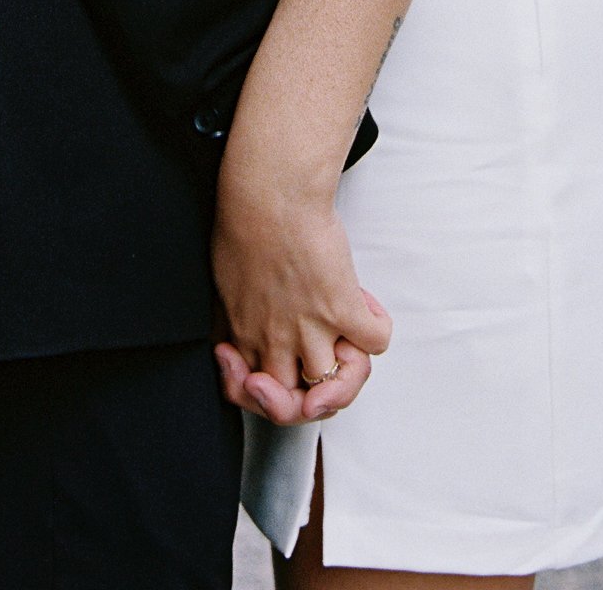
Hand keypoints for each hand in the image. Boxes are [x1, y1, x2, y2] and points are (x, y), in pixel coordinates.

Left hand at [212, 175, 390, 425]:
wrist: (267, 194)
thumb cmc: (244, 220)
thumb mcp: (226, 277)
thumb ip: (241, 310)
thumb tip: (253, 319)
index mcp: (244, 336)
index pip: (256, 396)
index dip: (268, 391)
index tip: (265, 368)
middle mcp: (276, 341)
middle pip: (297, 407)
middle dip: (310, 396)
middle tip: (319, 368)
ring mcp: (310, 329)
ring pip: (338, 386)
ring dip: (349, 367)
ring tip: (347, 339)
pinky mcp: (341, 306)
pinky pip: (375, 342)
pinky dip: (376, 326)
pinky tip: (365, 305)